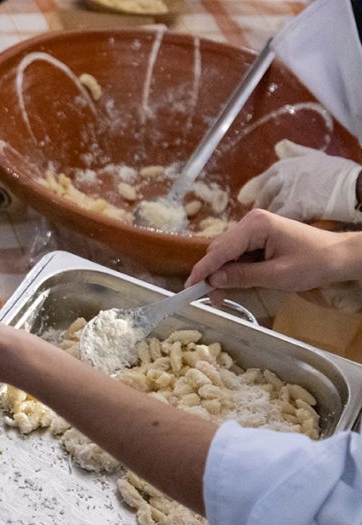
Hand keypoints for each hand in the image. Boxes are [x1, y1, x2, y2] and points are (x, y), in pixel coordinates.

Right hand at [186, 209, 361, 301]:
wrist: (340, 256)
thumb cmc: (314, 264)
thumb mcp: (277, 275)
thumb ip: (243, 277)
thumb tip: (213, 281)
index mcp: (255, 226)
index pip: (220, 250)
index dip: (203, 269)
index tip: (188, 286)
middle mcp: (250, 223)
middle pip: (220, 250)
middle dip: (212, 273)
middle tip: (210, 298)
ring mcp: (254, 229)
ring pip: (226, 253)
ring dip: (222, 274)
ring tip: (220, 296)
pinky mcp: (258, 238)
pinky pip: (237, 254)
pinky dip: (233, 270)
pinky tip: (232, 285)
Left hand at [237, 140, 361, 222]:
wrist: (357, 185)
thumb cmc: (339, 173)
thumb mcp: (316, 156)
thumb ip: (295, 152)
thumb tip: (279, 146)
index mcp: (284, 166)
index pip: (259, 183)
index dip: (253, 194)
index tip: (247, 201)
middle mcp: (281, 177)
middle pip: (261, 198)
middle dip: (260, 211)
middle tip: (257, 222)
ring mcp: (288, 192)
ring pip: (268, 210)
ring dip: (267, 221)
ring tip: (266, 232)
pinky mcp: (297, 207)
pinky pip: (279, 220)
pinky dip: (278, 228)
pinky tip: (279, 235)